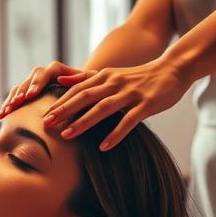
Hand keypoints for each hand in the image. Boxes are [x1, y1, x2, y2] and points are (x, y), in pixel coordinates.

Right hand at [0, 61, 87, 118]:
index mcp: (59, 70)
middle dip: (22, 92)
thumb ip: (83, 79)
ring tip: (6, 111)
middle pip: (30, 79)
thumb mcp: (90, 84)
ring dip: (12, 99)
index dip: (38, 82)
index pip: (47, 71)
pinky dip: (8, 105)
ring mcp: (35, 84)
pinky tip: (1, 115)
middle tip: (16, 103)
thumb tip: (66, 79)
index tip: (32, 95)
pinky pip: (15, 97)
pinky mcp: (29, 94)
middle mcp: (44, 74)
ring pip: (20, 88)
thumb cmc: (90, 90)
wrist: (83, 93)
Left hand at [42, 58, 191, 150]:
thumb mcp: (111, 73)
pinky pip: (129, 121)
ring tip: (67, 136)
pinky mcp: (146, 104)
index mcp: (104, 76)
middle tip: (46, 124)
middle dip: (64, 111)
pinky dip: (115, 133)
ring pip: (103, 108)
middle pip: (85, 97)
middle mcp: (115, 83)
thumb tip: (61, 79)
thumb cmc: (139, 76)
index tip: (43, 115)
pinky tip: (103, 146)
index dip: (60, 102)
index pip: (78, 89)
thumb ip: (86, 77)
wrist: (172, 69)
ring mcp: (131, 94)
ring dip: (84, 122)